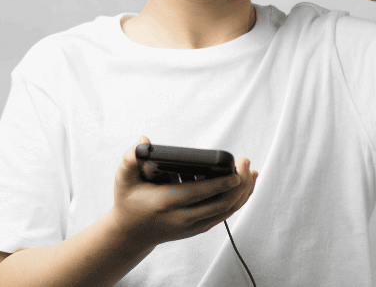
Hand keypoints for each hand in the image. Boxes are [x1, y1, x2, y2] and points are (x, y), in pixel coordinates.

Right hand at [108, 137, 257, 248]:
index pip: (199, 194)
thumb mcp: (124, 179)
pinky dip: (238, 201)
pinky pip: (224, 215)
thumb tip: (144, 140)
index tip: (237, 171)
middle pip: (219, 204)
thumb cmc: (129, 201)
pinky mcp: (198, 228)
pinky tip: (246, 185)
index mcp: (166, 203)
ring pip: (226, 212)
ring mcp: (192, 226)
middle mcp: (182, 218)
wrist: (130, 234)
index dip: (220, 183)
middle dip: (239, 184)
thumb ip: (130, 159)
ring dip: (243, 192)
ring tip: (252, 172)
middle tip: (247, 164)